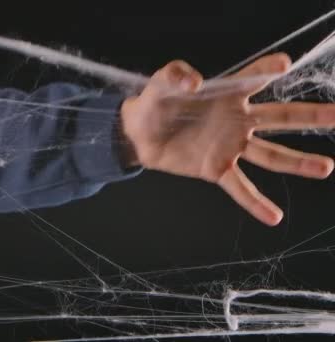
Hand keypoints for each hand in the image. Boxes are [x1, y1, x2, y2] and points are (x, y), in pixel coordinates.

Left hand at [120, 53, 334, 225]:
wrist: (138, 134)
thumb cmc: (154, 102)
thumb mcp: (161, 83)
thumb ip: (175, 74)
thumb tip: (194, 81)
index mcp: (227, 93)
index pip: (252, 78)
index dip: (266, 70)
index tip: (283, 65)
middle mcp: (237, 119)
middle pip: (280, 117)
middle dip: (311, 116)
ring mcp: (230, 146)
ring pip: (270, 155)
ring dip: (297, 162)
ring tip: (326, 167)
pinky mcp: (216, 168)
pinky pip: (240, 187)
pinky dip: (255, 202)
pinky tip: (274, 217)